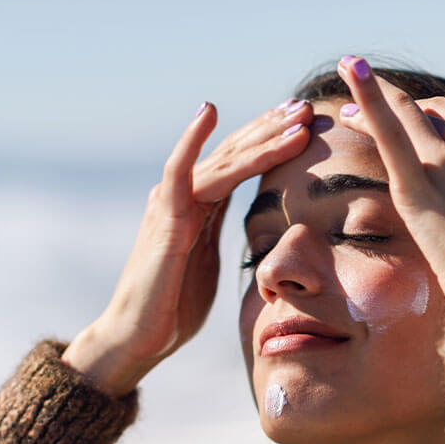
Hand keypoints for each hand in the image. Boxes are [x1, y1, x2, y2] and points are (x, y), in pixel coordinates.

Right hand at [63, 100, 313, 395]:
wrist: (138, 337)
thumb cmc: (173, 307)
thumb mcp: (208, 263)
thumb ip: (221, 236)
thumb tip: (251, 231)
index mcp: (199, 206)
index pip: (241, 163)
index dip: (272, 141)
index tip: (305, 123)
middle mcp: (184, 196)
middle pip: (234, 152)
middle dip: (272, 128)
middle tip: (306, 106)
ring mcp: (172, 204)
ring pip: (222, 160)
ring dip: (260, 137)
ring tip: (293, 116)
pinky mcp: (164, 220)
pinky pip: (179, 172)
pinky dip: (192, 140)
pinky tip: (209, 111)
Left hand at [335, 56, 444, 307]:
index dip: (431, 115)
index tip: (412, 118)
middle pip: (426, 115)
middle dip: (396, 107)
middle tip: (359, 108)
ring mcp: (443, 161)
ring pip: (402, 115)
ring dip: (371, 97)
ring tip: (345, 87)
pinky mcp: (415, 185)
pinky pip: (387, 132)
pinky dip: (368, 97)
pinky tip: (350, 69)